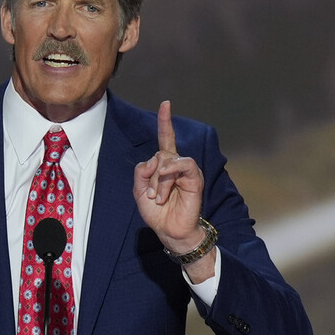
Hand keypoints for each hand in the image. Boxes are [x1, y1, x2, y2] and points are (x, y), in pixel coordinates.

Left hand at [133, 101, 205, 254]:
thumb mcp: (139, 191)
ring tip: (159, 198)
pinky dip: (171, 170)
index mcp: (164, 165)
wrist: (169, 230)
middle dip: (150, 176)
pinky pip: (183, 164)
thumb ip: (141, 172)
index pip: (166, 139)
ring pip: (167, 160)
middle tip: (152, 196)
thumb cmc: (156, 212)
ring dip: (159, 180)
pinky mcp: (195, 178)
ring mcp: (186, 171)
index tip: (166, 104)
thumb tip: (154, 160)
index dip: (165, 122)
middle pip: (159, 154)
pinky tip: (166, 181)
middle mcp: (176, 165)